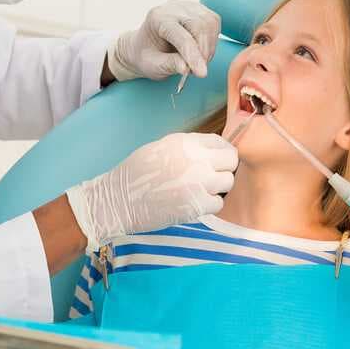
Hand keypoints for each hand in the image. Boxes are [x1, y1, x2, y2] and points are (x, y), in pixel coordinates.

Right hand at [66, 133, 236, 250]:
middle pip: (231, 161)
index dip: (221, 152)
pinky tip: (194, 203)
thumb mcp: (162, 148)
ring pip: (227, 182)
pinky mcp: (197, 205)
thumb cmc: (136, 173)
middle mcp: (196, 159)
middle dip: (224, 169)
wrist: (118, 200)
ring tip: (200, 191)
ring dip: (217, 187)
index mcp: (186, 143)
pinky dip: (209, 205)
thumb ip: (188, 148)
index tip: (217, 161)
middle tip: (212, 177)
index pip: (220, 142)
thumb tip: (210, 151)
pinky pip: (217, 203)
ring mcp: (199, 183)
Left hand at [107, 0, 219, 81]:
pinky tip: (202, 50)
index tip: (202, 73)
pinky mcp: (199, 9)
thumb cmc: (147, 56)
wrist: (146, 45)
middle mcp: (173, 8)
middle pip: (199, 25)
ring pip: (210, 23)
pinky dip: (212, 40)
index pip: (181, 36)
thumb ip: (169, 65)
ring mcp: (188, 6)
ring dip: (209, 47)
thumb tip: (187, 68)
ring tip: (198, 61)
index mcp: (157, 19)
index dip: (193, 56)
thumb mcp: (153, 66)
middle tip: (198, 70)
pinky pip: (214, 22)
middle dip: (203, 51)